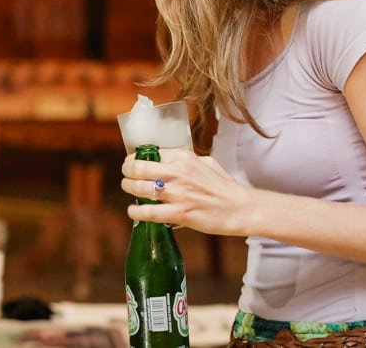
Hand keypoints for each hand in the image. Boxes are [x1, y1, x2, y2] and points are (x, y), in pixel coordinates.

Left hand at [120, 148, 253, 236]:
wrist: (239, 208)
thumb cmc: (224, 186)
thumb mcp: (206, 162)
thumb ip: (187, 160)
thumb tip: (171, 161)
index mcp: (184, 157)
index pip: (152, 152)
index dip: (137, 158)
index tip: (133, 162)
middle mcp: (177, 172)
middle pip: (138, 168)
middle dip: (127, 171)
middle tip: (126, 175)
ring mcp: (177, 193)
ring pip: (139, 188)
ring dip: (128, 188)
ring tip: (128, 189)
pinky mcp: (179, 213)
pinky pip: (148, 212)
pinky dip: (136, 211)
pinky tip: (133, 211)